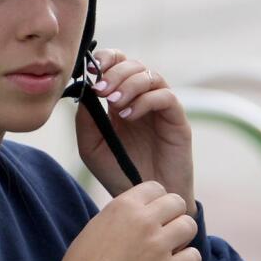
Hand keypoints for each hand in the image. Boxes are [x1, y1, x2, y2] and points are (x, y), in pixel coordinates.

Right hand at [41, 181, 201, 260]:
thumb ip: (121, 215)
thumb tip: (143, 213)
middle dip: (172, 216)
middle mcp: (144, 221)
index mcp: (122, 206)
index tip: (152, 216)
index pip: (156, 188)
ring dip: (181, 237)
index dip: (156, 202)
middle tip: (162, 233)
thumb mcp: (96, 227)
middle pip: (178, 203)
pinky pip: (194, 256)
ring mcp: (159, 246)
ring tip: (167, 251)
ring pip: (189, 226)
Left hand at [74, 49, 194, 206]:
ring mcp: (160, 108)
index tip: (91, 71)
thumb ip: (85, 120)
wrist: (146, 200)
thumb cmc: (118, 173)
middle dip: (114, 72)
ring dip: (129, 84)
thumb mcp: (91, 148)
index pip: (117, 64)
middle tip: (101, 90)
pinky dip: (145, 100)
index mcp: (120, 99)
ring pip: (150, 75)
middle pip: (133, 64)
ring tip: (115, 105)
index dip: (105, 59)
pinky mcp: (177, 120)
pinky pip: (165, 96)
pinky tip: (129, 116)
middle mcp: (141, 98)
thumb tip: (84, 90)